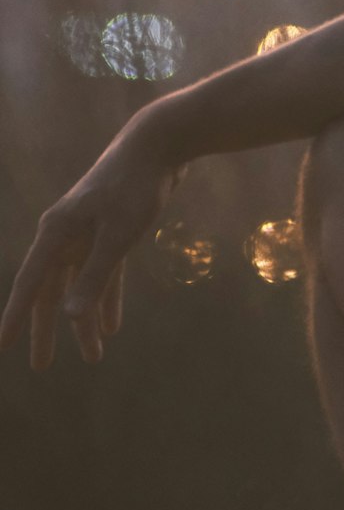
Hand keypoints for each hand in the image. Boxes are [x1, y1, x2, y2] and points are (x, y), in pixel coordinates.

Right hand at [0, 118, 184, 369]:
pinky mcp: (113, 228)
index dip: (17, 315)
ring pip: (81, 284)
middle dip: (48, 328)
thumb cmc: (136, 185)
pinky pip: (106, 272)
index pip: (31, 282)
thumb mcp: (117, 236)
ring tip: (93, 357)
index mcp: (57, 231)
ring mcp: (90, 230)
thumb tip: (68, 316)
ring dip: (86, 319)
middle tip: (40, 366)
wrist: (161, 143)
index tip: (2, 345)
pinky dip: (108, 297)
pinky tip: (113, 325)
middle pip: (53, 289)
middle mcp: (67, 232)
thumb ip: (95, 276)